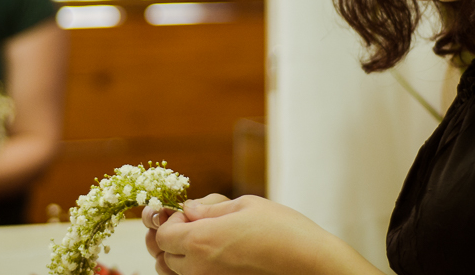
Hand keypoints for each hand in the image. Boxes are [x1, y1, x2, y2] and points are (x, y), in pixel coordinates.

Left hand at [143, 194, 335, 274]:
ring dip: (183, 257)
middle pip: (165, 256)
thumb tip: (188, 209)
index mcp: (201, 240)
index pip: (161, 235)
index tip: (191, 214)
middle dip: (174, 238)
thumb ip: (209, 208)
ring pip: (178, 273)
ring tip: (209, 243)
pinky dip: (197, 269)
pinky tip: (218, 257)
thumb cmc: (284, 230)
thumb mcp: (245, 205)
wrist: (313, 264)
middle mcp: (201, 268)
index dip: (171, 221)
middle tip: (198, 226)